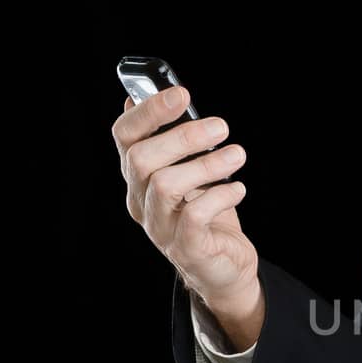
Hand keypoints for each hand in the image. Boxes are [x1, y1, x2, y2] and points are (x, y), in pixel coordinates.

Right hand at [112, 85, 262, 328]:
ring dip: (205, 165)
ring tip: (237, 155)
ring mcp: (160, 228)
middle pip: (141, 160)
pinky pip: (194, 216)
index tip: (180, 93)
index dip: (148, 112)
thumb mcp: (190, 173)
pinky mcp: (186, 248)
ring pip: (165, 185)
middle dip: (182, 137)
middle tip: (221, 127)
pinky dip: (219, 196)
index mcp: (138, 178)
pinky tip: (237, 188)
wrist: (223, 268)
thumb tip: (148, 96)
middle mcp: (141, 202)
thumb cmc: (207, 214)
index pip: (124, 137)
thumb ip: (172, 141)